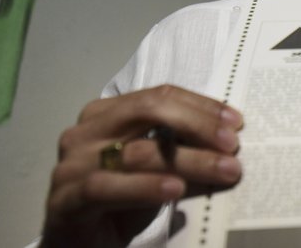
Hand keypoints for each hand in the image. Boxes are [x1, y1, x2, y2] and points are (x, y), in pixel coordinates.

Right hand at [40, 85, 242, 246]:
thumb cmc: (121, 204)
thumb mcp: (159, 172)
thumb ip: (182, 151)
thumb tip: (230, 145)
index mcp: (106, 113)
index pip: (159, 96)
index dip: (200, 106)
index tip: (235, 122)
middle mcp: (85, 131)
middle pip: (148, 112)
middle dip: (197, 125)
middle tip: (232, 144)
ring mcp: (71, 165)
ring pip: (137, 152)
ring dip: (189, 161)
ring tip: (225, 170)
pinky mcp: (64, 200)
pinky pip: (107, 187)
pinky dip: (145, 187)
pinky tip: (176, 190)